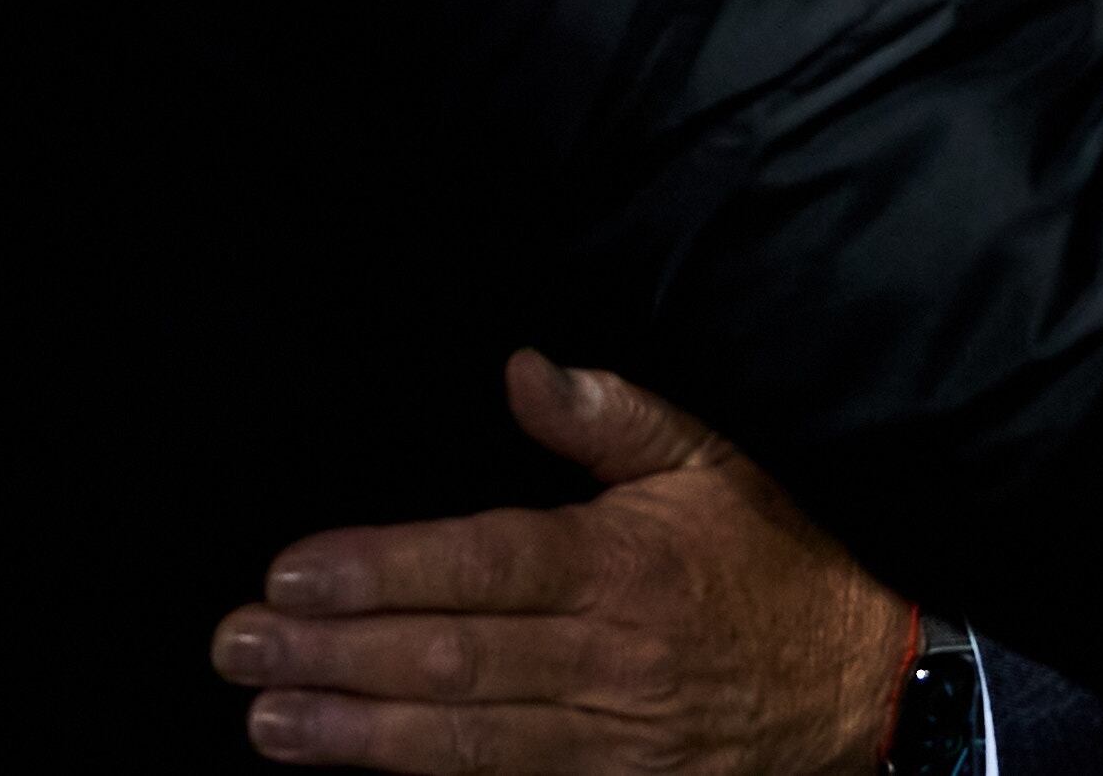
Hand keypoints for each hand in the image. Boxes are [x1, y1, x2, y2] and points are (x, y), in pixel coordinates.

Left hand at [214, 350, 914, 773]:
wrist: (865, 685)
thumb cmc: (776, 558)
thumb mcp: (709, 461)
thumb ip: (610, 416)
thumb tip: (523, 368)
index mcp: (621, 565)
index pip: (481, 564)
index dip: (382, 573)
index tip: (292, 576)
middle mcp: (606, 659)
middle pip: (452, 660)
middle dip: (335, 659)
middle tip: (237, 650)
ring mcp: (608, 739)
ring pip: (465, 741)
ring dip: (357, 735)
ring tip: (269, 721)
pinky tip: (362, 770)